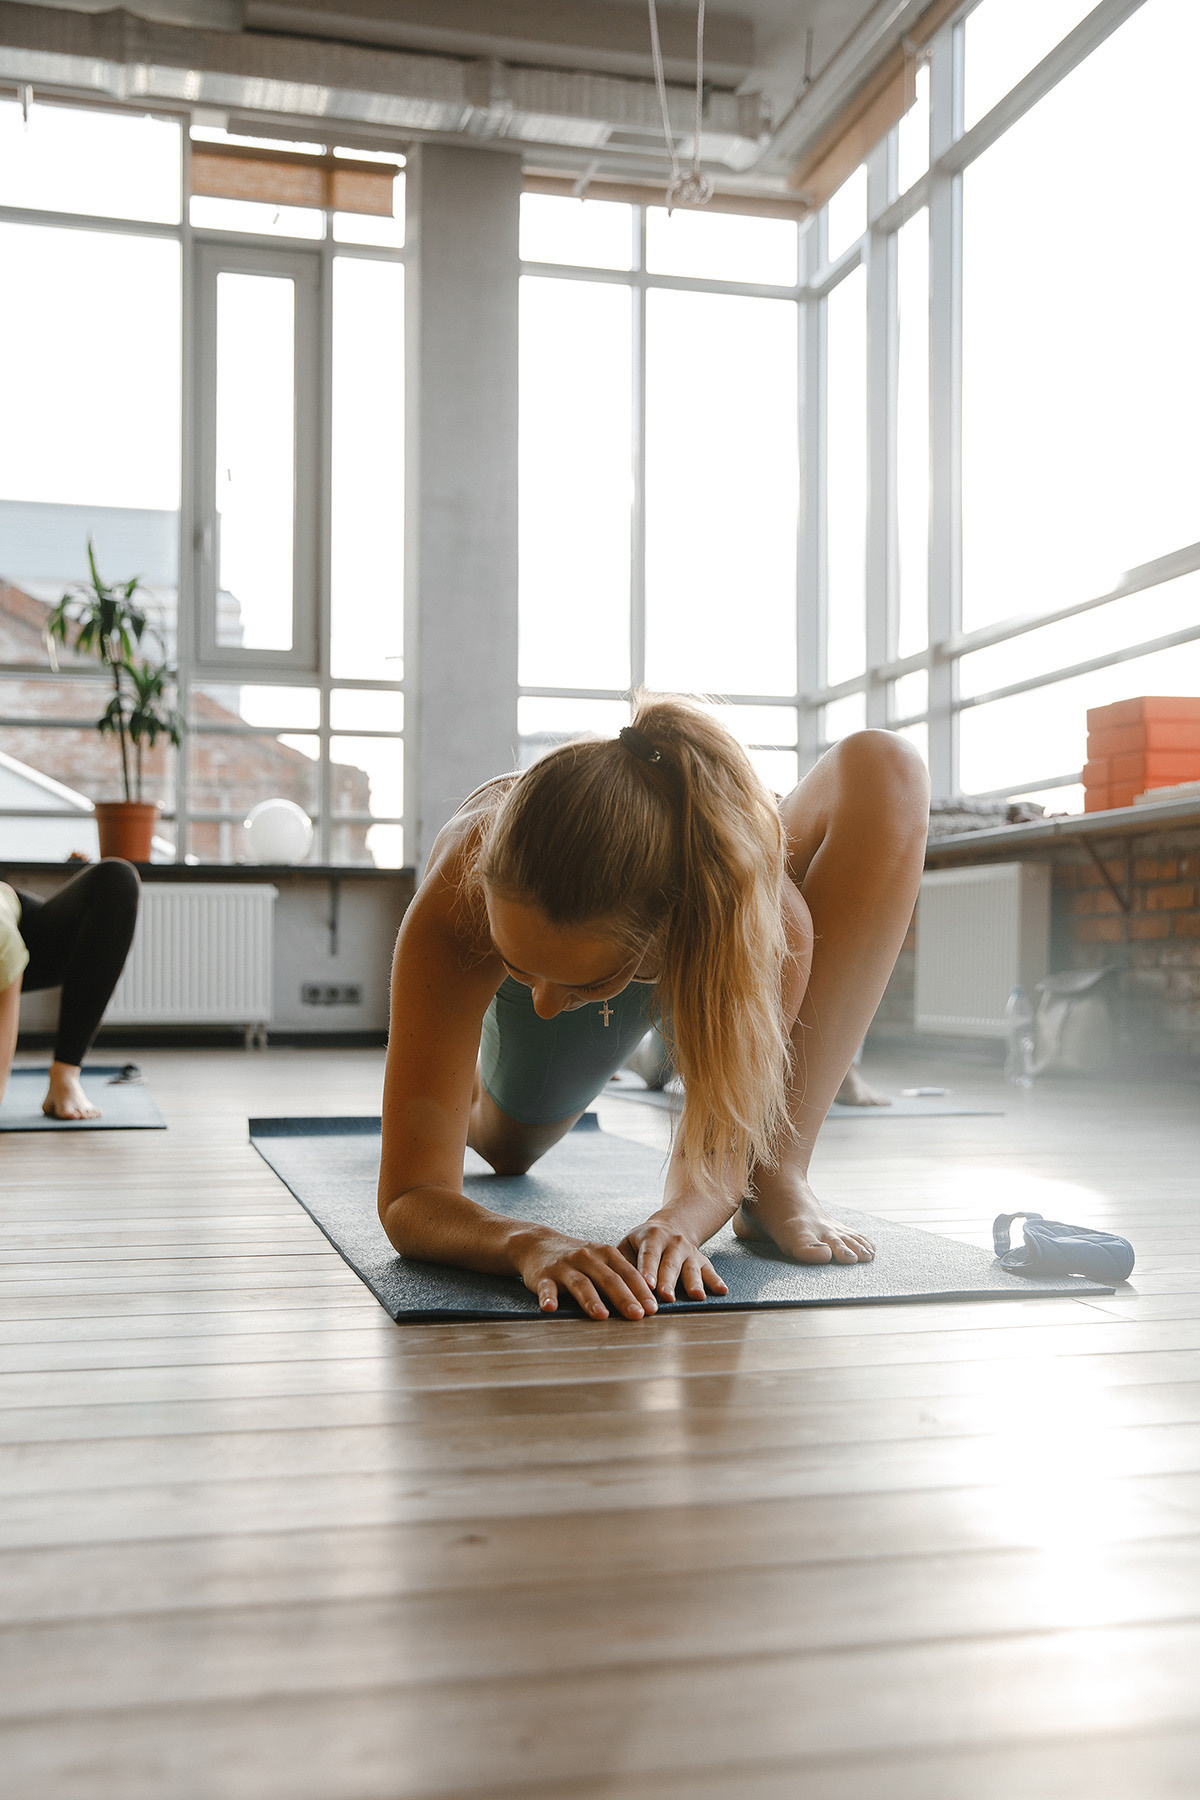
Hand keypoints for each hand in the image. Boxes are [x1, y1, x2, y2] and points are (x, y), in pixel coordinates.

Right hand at [513, 1228, 659, 1320]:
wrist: (537, 1244)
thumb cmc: (576, 1259)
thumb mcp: (599, 1261)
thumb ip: (619, 1277)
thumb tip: (645, 1303)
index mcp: (605, 1254)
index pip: (627, 1272)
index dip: (641, 1290)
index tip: (653, 1308)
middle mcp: (587, 1258)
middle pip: (608, 1278)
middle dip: (624, 1297)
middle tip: (637, 1315)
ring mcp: (564, 1266)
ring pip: (580, 1283)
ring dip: (591, 1300)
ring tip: (601, 1315)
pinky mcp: (543, 1276)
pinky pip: (546, 1288)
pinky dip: (548, 1297)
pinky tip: (550, 1308)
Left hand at [619, 1215, 728, 1303]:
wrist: (671, 1226)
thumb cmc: (643, 1242)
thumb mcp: (628, 1243)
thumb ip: (621, 1262)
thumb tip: (610, 1286)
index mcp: (652, 1237)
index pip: (649, 1254)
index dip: (648, 1269)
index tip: (647, 1284)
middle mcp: (673, 1243)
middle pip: (670, 1264)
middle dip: (668, 1281)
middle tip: (666, 1297)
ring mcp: (689, 1251)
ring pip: (691, 1269)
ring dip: (694, 1283)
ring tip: (696, 1296)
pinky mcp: (702, 1260)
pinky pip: (710, 1271)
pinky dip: (716, 1281)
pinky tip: (722, 1291)